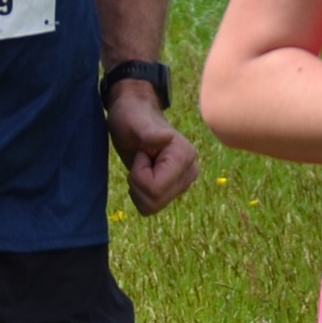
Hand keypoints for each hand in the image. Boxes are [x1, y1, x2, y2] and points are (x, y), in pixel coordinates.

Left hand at [107, 81, 197, 213]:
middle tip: (139, 159)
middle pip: (154, 201)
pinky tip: (143, 174)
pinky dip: (140, 193)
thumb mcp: (134, 123)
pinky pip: (151, 206)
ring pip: (152, 206)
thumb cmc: (131, 117)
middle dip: (138, 183)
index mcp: (185, 156)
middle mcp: (190, 171)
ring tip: (141, 164)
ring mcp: (184, 182)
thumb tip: (167, 137)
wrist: (133, 116)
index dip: (139, 175)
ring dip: (138, 188)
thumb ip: (149, 132)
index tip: (140, 154)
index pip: (155, 189)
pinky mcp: (175, 189)